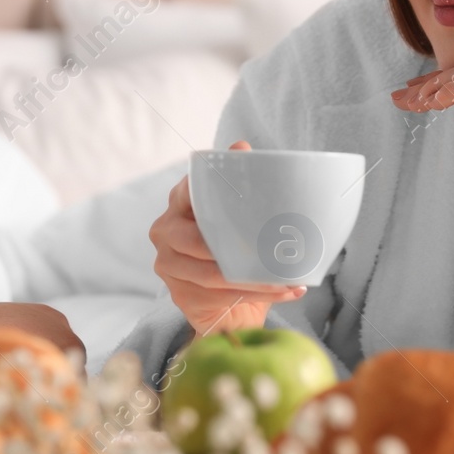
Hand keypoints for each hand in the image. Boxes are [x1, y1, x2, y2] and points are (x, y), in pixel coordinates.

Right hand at [150, 139, 306, 334]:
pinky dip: (258, 295)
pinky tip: (285, 291)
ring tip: (288, 277)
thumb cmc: (231, 252)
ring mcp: (168, 266)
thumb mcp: (235, 216)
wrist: (228, 307)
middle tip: (273, 250)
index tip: (239, 195)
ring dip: (254, 278)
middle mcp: (165, 232)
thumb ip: (237, 182)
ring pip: (212, 274)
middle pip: (194, 239)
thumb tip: (241, 145)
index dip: (209, 189)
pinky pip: (221, 297)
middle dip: (234, 248)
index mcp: (177, 204)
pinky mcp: (181, 296)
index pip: (188, 190)